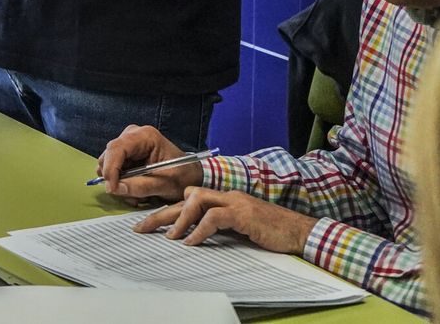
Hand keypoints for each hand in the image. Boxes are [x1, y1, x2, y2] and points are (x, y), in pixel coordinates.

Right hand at [96, 125, 204, 199]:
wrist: (191, 175)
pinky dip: (121, 181)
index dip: (110, 169)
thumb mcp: (164, 184)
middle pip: (109, 155)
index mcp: (145, 136)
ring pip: (109, 163)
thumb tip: (115, 188)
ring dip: (118, 181)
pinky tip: (135, 188)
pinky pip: (114, 168)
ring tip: (136, 193)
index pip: (117, 149)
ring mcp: (129, 143)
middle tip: (128, 194)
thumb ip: (140, 187)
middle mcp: (133, 135)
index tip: (113, 187)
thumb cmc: (183, 175)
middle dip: (115, 177)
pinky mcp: (127, 153)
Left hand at [133, 187, 316, 254]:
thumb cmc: (269, 232)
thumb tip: (191, 238)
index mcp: (221, 199)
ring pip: (196, 201)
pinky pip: (215, 217)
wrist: (298, 231)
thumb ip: (216, 228)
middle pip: (184, 198)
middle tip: (141, 229)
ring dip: (179, 219)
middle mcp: (224, 196)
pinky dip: (200, 230)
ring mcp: (234, 202)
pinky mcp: (244, 213)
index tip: (147, 225)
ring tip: (169, 237)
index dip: (166, 211)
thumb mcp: (237, 229)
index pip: (186, 201)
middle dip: (160, 213)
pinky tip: (191, 242)